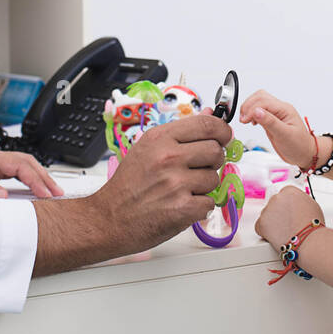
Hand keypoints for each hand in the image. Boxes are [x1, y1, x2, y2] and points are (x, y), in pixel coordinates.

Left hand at [0, 146, 63, 198]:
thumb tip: (4, 196)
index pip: (19, 165)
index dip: (35, 179)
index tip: (45, 192)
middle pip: (26, 163)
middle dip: (44, 177)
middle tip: (58, 192)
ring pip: (23, 168)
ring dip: (38, 179)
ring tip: (51, 192)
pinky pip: (15, 175)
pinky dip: (28, 182)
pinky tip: (34, 192)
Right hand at [90, 113, 229, 255]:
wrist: (108, 219)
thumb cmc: (127, 186)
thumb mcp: (147, 149)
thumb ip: (180, 134)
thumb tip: (209, 114)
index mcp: (160, 138)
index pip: (207, 125)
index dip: (222, 130)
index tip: (224, 136)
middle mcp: (168, 158)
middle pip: (216, 151)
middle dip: (212, 161)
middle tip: (197, 169)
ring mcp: (176, 184)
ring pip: (215, 178)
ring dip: (204, 186)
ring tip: (182, 190)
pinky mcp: (182, 209)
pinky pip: (209, 203)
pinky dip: (199, 207)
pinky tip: (181, 205)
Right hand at [238, 90, 317, 169]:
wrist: (305, 154)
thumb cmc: (299, 146)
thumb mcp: (284, 135)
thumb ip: (270, 122)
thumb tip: (257, 111)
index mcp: (284, 109)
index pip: (263, 101)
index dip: (251, 109)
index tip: (245, 120)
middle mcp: (280, 109)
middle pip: (260, 97)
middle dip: (248, 106)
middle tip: (243, 119)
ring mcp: (275, 114)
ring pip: (259, 102)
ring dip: (249, 108)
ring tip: (245, 120)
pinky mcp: (271, 120)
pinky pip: (259, 111)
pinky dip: (252, 114)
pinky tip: (251, 122)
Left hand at [255, 184, 323, 248]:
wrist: (309, 240)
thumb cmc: (312, 226)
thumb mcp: (311, 205)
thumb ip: (300, 201)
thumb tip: (297, 204)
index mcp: (289, 191)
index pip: (283, 195)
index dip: (287, 206)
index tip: (289, 213)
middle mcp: (276, 197)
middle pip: (274, 204)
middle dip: (279, 213)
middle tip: (287, 224)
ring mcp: (267, 210)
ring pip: (266, 215)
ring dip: (272, 222)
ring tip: (285, 231)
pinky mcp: (261, 223)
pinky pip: (259, 227)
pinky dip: (265, 232)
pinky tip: (277, 236)